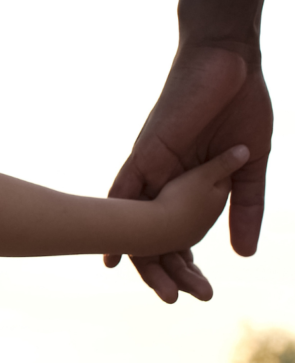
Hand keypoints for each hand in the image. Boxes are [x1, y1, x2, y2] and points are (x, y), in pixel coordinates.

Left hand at [106, 44, 272, 301]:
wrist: (229, 61)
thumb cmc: (240, 105)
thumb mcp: (250, 164)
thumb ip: (245, 205)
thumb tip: (245, 253)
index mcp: (186, 182)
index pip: (176, 230)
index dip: (182, 261)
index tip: (195, 291)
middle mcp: (162, 178)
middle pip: (150, 231)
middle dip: (161, 269)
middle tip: (174, 300)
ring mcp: (151, 165)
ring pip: (135, 217)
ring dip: (142, 254)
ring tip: (158, 288)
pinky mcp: (147, 150)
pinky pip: (126, 187)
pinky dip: (117, 215)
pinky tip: (112, 247)